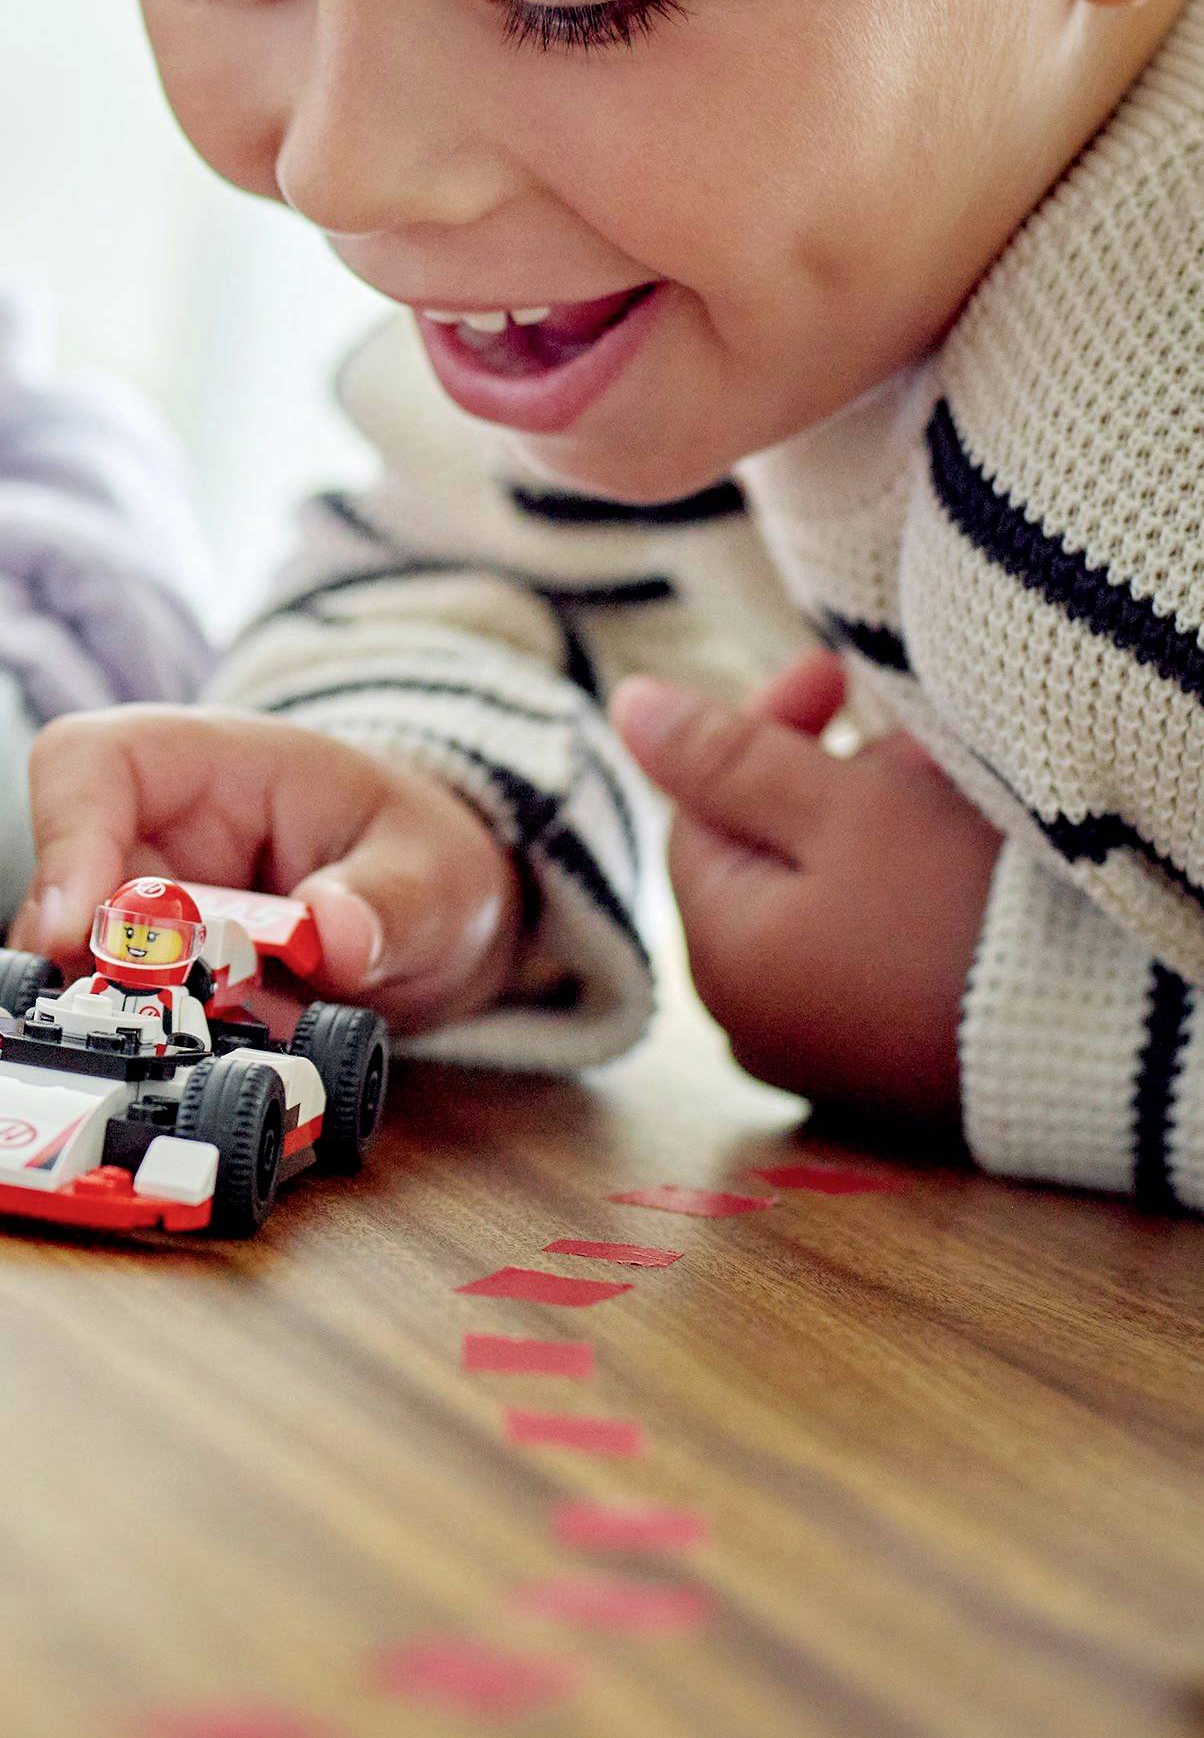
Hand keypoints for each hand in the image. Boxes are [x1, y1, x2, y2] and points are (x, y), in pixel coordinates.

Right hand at [19, 705, 521, 1031]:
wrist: (429, 915)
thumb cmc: (421, 859)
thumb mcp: (436, 874)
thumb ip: (392, 900)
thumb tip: (337, 936)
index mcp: (205, 762)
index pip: (87, 763)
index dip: (64, 841)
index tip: (75, 931)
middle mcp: (149, 835)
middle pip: (60, 888)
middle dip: (89, 968)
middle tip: (154, 1031)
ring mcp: (141, 917)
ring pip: (72, 971)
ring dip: (120, 1025)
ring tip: (198, 1063)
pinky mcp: (152, 988)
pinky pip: (117, 1025)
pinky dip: (148, 1061)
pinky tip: (200, 1084)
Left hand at [611, 653, 998, 1120]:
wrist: (1112, 1046)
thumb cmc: (964, 913)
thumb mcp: (840, 808)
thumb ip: (724, 757)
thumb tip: (624, 708)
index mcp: (718, 956)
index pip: (700, 811)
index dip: (758, 730)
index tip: (832, 672)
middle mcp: (753, 1020)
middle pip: (766, 856)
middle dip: (831, 779)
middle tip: (912, 740)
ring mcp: (826, 1051)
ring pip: (827, 897)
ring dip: (876, 830)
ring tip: (953, 793)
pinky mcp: (897, 1064)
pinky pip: (876, 953)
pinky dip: (908, 895)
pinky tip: (968, 863)